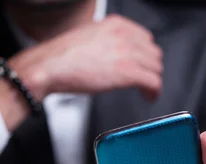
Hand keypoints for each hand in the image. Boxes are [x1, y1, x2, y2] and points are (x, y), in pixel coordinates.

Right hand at [9, 14, 162, 100]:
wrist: (49, 67)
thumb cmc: (61, 57)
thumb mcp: (88, 37)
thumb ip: (106, 40)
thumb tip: (114, 53)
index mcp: (116, 24)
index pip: (145, 37)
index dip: (144, 54)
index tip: (141, 64)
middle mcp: (124, 35)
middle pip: (153, 52)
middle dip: (149, 68)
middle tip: (143, 79)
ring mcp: (127, 53)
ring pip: (156, 68)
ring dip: (152, 80)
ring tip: (146, 90)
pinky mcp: (128, 73)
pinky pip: (153, 82)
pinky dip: (154, 91)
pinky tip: (149, 97)